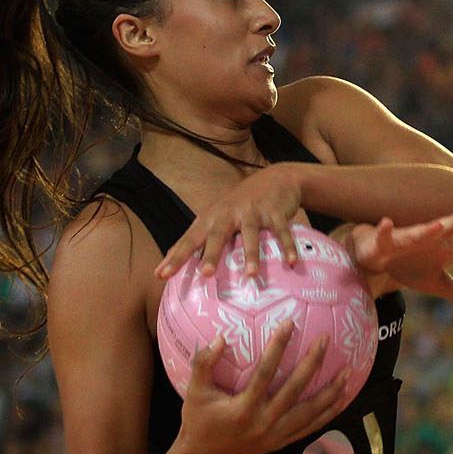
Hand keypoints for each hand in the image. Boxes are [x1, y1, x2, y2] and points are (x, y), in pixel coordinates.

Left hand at [155, 165, 303, 278]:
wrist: (275, 178)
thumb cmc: (240, 205)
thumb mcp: (216, 217)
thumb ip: (197, 238)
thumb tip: (168, 260)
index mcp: (212, 218)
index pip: (189, 240)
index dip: (175, 257)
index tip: (161, 275)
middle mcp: (229, 213)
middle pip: (218, 235)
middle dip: (211, 254)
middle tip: (206, 274)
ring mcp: (253, 211)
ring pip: (250, 234)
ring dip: (251, 254)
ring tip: (250, 275)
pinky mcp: (275, 211)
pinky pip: (281, 232)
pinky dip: (287, 247)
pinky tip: (290, 263)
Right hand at [175, 321, 356, 453]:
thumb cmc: (199, 420)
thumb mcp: (194, 392)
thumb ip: (204, 364)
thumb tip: (221, 338)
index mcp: (242, 409)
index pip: (265, 373)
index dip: (277, 348)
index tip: (289, 324)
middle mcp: (263, 423)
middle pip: (295, 390)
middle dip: (312, 364)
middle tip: (325, 340)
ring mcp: (276, 435)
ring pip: (310, 412)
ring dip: (331, 392)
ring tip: (349, 371)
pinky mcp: (282, 442)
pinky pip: (311, 426)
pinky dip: (328, 413)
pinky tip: (342, 398)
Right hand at [348, 203, 452, 316]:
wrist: (377, 255)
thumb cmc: (412, 265)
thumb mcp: (439, 284)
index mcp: (444, 249)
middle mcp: (428, 239)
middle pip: (446, 230)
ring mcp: (406, 238)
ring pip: (417, 233)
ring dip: (426, 230)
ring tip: (438, 226)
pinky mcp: (383, 241)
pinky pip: (384, 236)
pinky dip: (384, 230)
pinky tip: (386, 223)